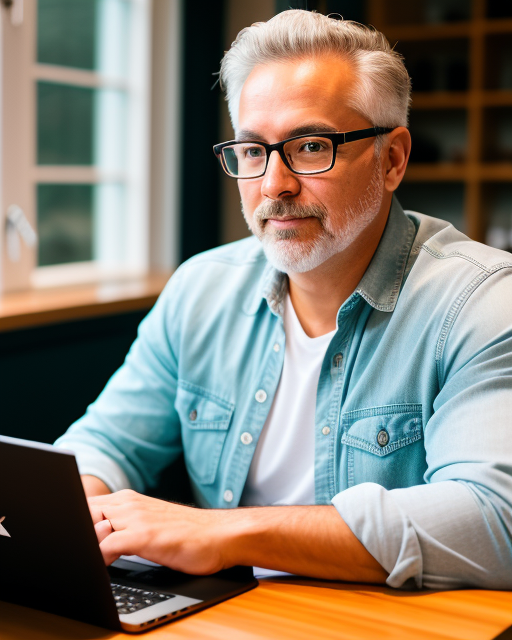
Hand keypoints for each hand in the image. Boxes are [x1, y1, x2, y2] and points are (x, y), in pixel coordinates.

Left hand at [88, 490, 229, 573]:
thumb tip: (95, 540)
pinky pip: (106, 545)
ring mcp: (136, 517)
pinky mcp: (145, 534)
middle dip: (77, 534)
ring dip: (86, 546)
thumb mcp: (148, 524)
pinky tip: (104, 568)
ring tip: (92, 562)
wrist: (220, 535)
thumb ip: (122, 526)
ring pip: (90, 527)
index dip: (75, 525)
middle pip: (82, 514)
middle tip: (80, 554)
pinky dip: (98, 558)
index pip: (84, 506)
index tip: (75, 543)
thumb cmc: (187, 534)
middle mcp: (129, 503)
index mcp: (128, 500)